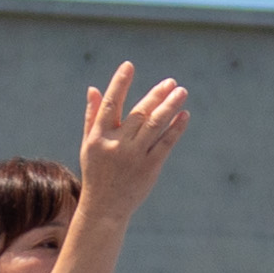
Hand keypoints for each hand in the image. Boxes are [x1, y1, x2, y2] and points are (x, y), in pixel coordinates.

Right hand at [74, 61, 190, 209]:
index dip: (119, 83)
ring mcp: (134, 156)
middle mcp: (116, 144)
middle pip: (139, 113)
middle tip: (170, 82)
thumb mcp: (89, 144)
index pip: (109, 103)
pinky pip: (165, 144)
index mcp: (98, 136)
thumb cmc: (97, 171)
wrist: (104, 207)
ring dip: (170, 106)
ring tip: (181, 92)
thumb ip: (92, 115)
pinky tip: (184, 116)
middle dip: (156, 94)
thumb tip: (93, 88)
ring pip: (155, 125)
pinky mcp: (149, 168)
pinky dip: (176, 128)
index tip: (129, 65)